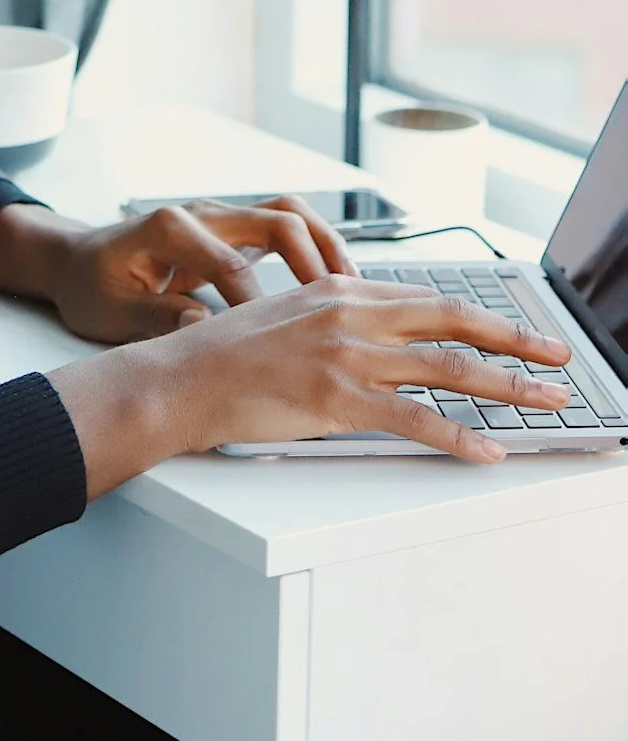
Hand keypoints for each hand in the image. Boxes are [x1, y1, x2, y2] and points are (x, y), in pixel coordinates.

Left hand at [0, 196, 356, 343]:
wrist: (73, 261)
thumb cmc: (89, 287)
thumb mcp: (110, 313)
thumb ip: (156, 318)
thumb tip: (204, 328)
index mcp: (170, 228)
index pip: (231, 264)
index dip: (259, 306)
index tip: (277, 342)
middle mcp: (201, 213)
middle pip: (278, 220)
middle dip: (316, 263)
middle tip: (344, 306)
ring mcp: (219, 218)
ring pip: (289, 216)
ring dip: (326, 248)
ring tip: (356, 292)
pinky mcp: (229, 231)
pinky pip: (283, 230)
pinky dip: (314, 251)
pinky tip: (335, 288)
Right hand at [46, 276, 572, 496]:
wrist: (182, 375)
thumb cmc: (228, 351)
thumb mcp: (289, 312)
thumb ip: (339, 314)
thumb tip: (384, 329)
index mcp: (340, 289)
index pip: (428, 297)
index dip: (481, 313)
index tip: (517, 328)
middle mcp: (350, 313)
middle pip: (452, 320)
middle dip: (516, 339)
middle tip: (558, 356)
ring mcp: (345, 356)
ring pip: (447, 368)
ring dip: (508, 388)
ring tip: (546, 402)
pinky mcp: (337, 401)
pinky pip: (414, 420)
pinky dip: (460, 437)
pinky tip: (488, 451)